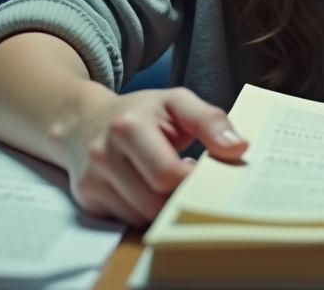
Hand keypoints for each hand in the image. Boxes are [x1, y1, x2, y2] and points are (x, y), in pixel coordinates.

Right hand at [63, 86, 247, 225]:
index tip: (203, 172)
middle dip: (178, 195)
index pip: (167, 174)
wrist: (85, 120)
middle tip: (188, 180)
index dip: (192, 179)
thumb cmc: (140, 112)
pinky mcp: (86, 198)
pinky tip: (145, 189)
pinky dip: (142, 211)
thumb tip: (238, 148)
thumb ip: (210, 120)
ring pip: (141, 217)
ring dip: (161, 206)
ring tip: (165, 181)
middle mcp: (103, 154)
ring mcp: (91, 179)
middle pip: (154, 202)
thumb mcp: (176, 102)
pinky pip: (126, 220)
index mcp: (128, 127)